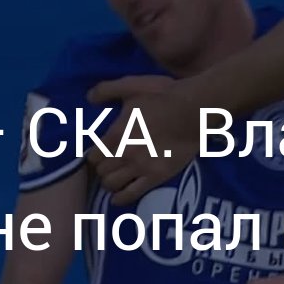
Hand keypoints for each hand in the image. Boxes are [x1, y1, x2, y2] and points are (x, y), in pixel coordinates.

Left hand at [87, 76, 199, 204]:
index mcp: (115, 134)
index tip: (99, 153)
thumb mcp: (132, 86)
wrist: (193, 111)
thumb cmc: (163, 96)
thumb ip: (107, 90)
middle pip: (101, 171)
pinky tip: (118, 197)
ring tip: (114, 178)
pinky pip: (132, 194)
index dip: (94, 155)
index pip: (92, 156)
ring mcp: (140, 168)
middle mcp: (124, 154)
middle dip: (102, 168)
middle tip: (108, 165)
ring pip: (112, 184)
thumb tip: (89, 98)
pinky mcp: (156, 177)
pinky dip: (121, 198)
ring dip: (110, 182)